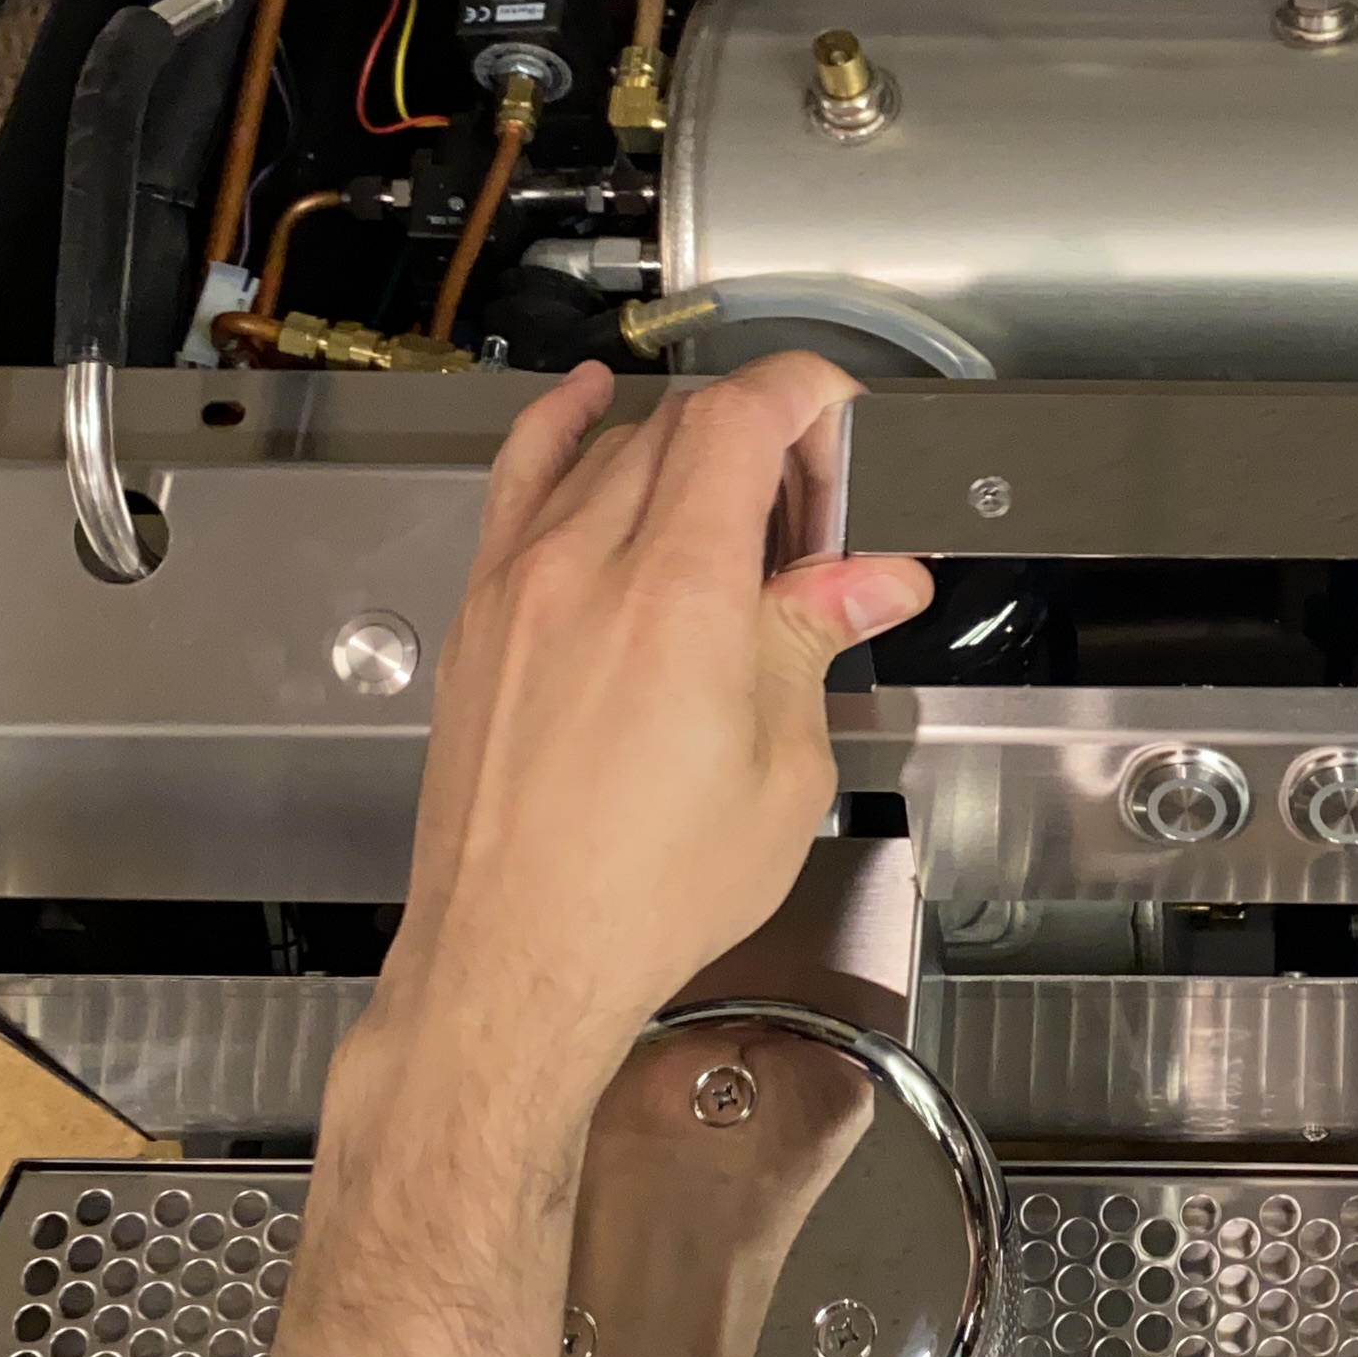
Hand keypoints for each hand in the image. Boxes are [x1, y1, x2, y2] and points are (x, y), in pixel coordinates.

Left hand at [268, 353, 932, 1356]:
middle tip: (815, 516)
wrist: (517, 960)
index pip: (741, 419)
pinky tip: (587, 404)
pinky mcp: (481, 614)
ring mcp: (520, 582)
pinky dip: (560, 428)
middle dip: (766, 441)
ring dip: (686, 453)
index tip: (844, 421)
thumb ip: (811, 643)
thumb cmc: (644, 893)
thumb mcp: (781, 771)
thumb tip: (875, 579)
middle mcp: (588, 566)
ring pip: (611, 452)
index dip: (806, 396)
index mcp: (681, 595)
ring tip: (736, 520)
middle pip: (682, 427)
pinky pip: (518, 482)